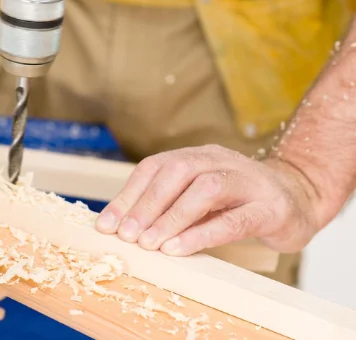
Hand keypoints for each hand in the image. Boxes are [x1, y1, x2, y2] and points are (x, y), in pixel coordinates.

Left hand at [95, 145, 322, 255]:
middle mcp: (221, 160)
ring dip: (172, 217)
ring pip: (205, 189)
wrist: (297, 198)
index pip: (156, 166)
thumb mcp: (200, 197)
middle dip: (147, 204)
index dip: (129, 194)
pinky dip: (201, 234)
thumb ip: (171, 204)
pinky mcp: (270, 208)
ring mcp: (248, 181)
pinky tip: (178, 249)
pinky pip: (233, 219)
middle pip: (178, 171)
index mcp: (199, 155)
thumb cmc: (239, 201)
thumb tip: (125, 226)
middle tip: (126, 235)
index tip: (108, 223)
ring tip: (149, 244)